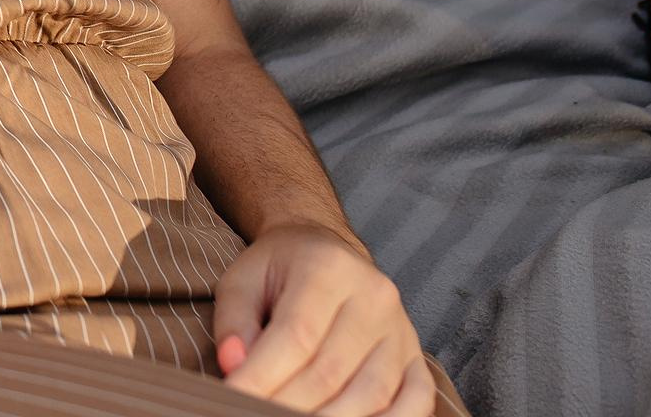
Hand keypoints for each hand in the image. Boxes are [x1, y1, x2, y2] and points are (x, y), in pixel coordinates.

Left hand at [214, 224, 434, 415]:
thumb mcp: (243, 280)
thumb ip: (234, 322)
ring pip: (372, 392)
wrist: (325, 249)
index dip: (263, 376)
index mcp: (326, 268)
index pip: (296, 335)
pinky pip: (416, 398)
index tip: (234, 397)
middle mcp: (373, 296)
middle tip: (254, 414)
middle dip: (288, 404)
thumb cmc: (279, 270)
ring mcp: (400, 328)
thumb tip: (234, 365)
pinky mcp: (415, 354)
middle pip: (331, 371)